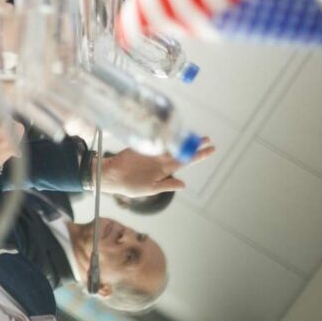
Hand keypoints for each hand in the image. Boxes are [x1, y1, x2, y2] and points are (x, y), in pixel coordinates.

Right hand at [101, 137, 216, 197]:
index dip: (198, 155)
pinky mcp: (143, 146)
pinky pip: (156, 139)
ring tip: (196, 136)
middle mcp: (161, 160)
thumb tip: (184, 184)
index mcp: (164, 171)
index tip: (210, 150)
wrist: (111, 175)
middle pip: (181, 150)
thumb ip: (166, 185)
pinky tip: (175, 131)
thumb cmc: (129, 185)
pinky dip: (166, 135)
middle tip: (207, 139)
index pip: (185, 161)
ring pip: (171, 143)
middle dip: (194, 145)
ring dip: (183, 139)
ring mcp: (152, 152)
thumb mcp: (150, 188)